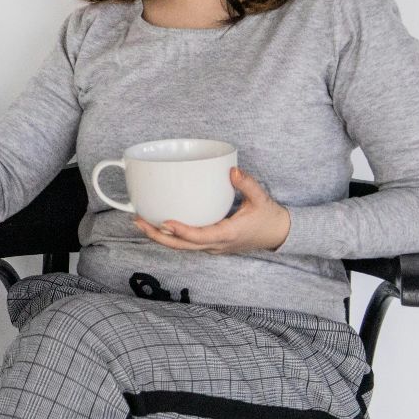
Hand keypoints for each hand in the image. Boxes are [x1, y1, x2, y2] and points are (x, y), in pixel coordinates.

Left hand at [133, 167, 292, 254]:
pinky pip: (188, 244)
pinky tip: (158, 224)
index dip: (181, 232)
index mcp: (228, 234)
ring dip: (161, 237)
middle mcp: (217, 245)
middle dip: (158, 236)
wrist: (279, 235)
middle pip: (182, 246)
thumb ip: (247, 184)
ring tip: (141, 222)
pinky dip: (171, 237)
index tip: (165, 222)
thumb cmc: (270, 217)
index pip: (200, 237)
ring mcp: (213, 247)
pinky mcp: (211, 245)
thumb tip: (232, 170)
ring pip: (183, 247)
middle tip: (138, 221)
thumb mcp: (261, 198)